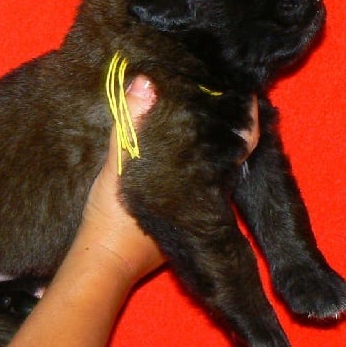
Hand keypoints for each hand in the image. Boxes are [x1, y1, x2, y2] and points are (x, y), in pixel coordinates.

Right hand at [73, 80, 259, 285]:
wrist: (101, 264)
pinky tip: (180, 148)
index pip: (239, 146)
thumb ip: (131, 123)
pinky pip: (194, 185)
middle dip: (222, 129)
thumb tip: (146, 82)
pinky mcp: (179, 222)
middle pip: (225, 156)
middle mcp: (208, 200)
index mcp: (204, 186)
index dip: (244, 119)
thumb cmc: (113, 218)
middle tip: (217, 95)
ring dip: (206, 147)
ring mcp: (195, 213)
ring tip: (200, 111)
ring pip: (210, 171)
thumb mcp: (118, 165)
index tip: (243, 93)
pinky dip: (191, 164)